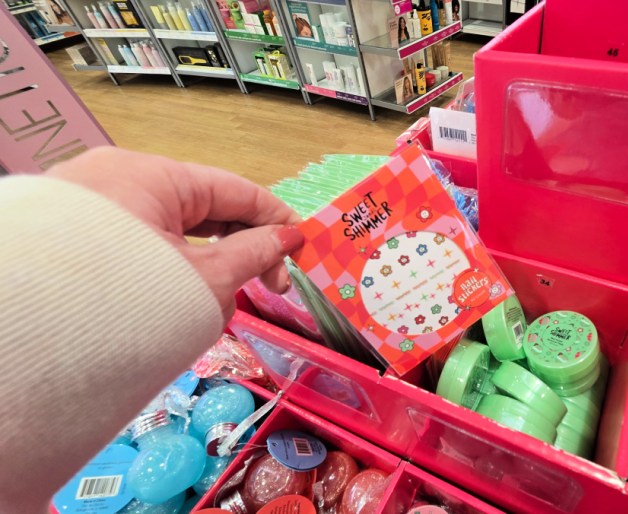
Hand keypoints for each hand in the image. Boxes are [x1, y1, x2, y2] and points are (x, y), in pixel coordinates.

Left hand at [49, 147, 303, 320]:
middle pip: (202, 210)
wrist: (27, 344)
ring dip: (200, 271)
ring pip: (169, 234)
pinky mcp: (75, 239)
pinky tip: (171, 309)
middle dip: (237, 253)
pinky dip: (163, 273)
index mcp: (153, 175)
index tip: (301, 251)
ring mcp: (92, 209)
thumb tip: (288, 239)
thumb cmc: (125, 302)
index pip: (235, 189)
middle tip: (267, 289)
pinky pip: (135, 248)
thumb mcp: (203, 280)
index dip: (276, 220)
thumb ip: (253, 255)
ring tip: (208, 312)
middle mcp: (119, 179)